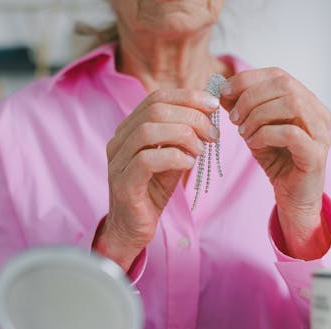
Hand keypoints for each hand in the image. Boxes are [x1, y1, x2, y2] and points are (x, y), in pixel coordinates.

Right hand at [93, 89, 219, 270]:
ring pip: (148, 131)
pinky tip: (188, 163)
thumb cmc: (152, 191)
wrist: (133, 228)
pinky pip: (146, 160)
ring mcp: (117, 162)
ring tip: (201, 149)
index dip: (187, 97)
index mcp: (128, 130)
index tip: (213, 106)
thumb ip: (183, 137)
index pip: (156, 98)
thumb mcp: (171, 158)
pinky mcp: (123, 184)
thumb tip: (208, 114)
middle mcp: (118, 141)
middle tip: (213, 133)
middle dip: (191, 117)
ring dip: (183, 135)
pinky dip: (173, 157)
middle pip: (154, 110)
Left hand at [221, 67, 330, 259]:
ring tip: (243, 133)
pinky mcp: (315, 154)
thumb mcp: (253, 128)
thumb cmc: (276, 159)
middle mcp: (318, 112)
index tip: (224, 93)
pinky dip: (266, 134)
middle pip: (284, 85)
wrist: (292, 196)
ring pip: (290, 104)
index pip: (277, 74)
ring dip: (257, 116)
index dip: (247, 79)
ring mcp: (321, 132)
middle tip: (233, 118)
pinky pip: (291, 133)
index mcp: (305, 100)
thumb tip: (222, 89)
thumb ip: (242, 109)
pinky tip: (253, 144)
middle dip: (250, 98)